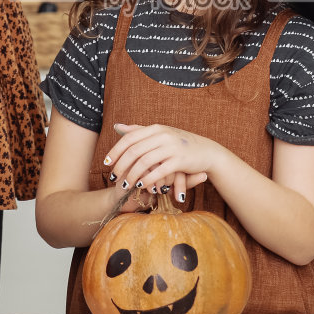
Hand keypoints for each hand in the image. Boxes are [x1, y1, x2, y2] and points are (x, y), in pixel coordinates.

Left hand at [104, 122, 219, 200]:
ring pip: (145, 162)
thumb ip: (138, 130)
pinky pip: (159, 171)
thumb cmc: (180, 144)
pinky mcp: (180, 160)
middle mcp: (163, 135)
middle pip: (134, 151)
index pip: (129, 138)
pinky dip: (148, 179)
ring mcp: (172, 147)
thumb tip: (117, 126)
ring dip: (133, 175)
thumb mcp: (160, 133)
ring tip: (126, 185)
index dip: (116, 151)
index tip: (106, 163)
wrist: (207, 151)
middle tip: (113, 177)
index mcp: (156, 128)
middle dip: (121, 165)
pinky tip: (142, 186)